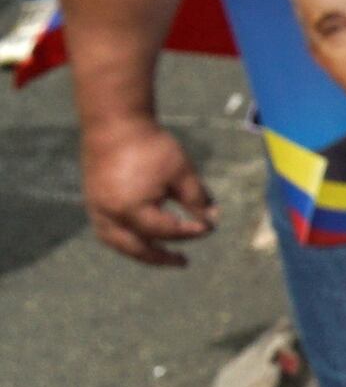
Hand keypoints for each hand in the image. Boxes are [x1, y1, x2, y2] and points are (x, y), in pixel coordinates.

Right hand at [84, 114, 218, 268]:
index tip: (208, 228)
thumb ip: (197, 200)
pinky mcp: (92, 201)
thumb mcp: (182, 173)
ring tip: (161, 255)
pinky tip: (140, 238)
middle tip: (182, 262)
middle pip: (137, 248)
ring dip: (140, 252)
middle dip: (161, 257)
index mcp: (133, 209)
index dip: (190, 232)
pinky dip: (124, 239)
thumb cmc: (151, 146)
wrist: (115, 124)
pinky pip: (107, 230)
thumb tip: (211, 220)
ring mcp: (97, 209)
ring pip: (118, 243)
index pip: (167, 231)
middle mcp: (110, 215)